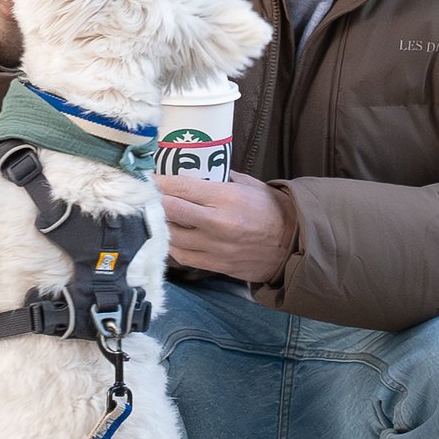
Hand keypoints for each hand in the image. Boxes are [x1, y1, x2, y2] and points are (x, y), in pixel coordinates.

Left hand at [158, 170, 297, 283]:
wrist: (294, 244)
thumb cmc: (271, 209)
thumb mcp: (248, 184)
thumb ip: (219, 178)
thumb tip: (194, 173)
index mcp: (225, 198)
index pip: (180, 188)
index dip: (159, 183)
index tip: (148, 179)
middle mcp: (217, 224)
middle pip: (169, 212)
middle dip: (153, 202)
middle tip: (143, 196)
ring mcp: (215, 248)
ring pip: (172, 237)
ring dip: (159, 226)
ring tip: (153, 216)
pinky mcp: (217, 266)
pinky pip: (183, 257)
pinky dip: (172, 246)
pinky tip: (169, 236)